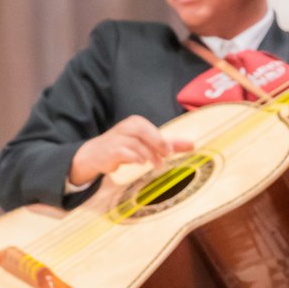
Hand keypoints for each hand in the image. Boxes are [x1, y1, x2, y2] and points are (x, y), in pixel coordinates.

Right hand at [69, 115, 192, 186]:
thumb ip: (169, 144)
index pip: (152, 130)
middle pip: (144, 132)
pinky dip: (134, 158)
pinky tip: (139, 163)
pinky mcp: (110, 151)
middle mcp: (126, 128)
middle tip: (166, 157)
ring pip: (136, 145)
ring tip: (156, 164)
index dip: (162, 141)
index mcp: (136, 123)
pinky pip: (124, 153)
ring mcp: (117, 139)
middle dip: (157, 144)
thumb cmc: (126, 147)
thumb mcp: (148, 144)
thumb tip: (192, 145)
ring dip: (149, 156)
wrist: (96, 154)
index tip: (170, 151)